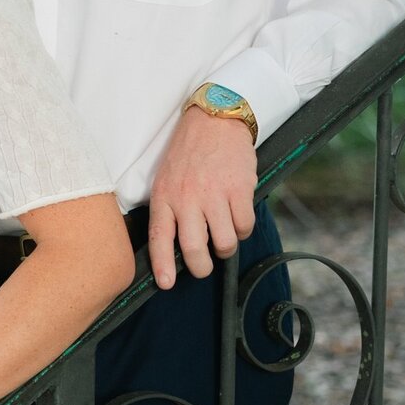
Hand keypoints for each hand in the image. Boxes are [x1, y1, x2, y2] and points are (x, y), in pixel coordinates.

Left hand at [148, 108, 257, 288]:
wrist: (214, 120)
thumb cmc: (189, 152)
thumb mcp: (166, 178)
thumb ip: (169, 208)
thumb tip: (174, 245)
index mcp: (165, 196)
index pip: (160, 237)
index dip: (162, 265)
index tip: (166, 283)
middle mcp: (187, 198)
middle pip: (195, 250)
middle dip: (202, 267)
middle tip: (205, 265)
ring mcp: (214, 195)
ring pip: (224, 243)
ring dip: (226, 247)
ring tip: (224, 235)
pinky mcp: (239, 190)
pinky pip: (244, 226)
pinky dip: (243, 228)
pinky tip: (237, 216)